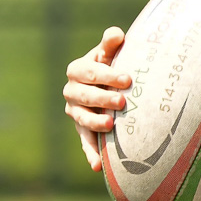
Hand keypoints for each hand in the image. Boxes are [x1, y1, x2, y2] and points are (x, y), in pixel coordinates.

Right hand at [63, 27, 129, 170]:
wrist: (110, 84)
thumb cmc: (112, 64)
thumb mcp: (110, 53)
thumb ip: (111, 43)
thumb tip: (117, 35)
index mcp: (77, 70)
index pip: (90, 72)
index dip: (107, 75)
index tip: (127, 79)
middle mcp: (72, 92)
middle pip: (85, 96)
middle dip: (103, 99)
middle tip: (122, 102)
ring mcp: (76, 113)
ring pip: (83, 119)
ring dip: (96, 123)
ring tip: (111, 125)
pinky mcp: (83, 131)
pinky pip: (85, 143)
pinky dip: (90, 154)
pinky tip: (97, 166)